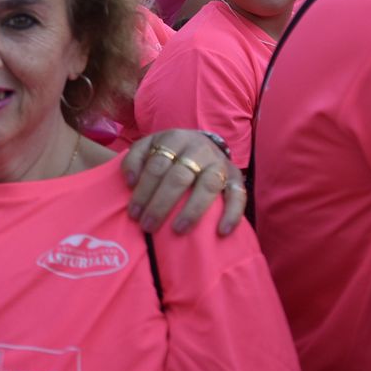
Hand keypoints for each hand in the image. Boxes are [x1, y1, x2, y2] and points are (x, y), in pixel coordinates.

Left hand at [122, 130, 244, 235]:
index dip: (143, 190)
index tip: (134, 214)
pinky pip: (239, 195)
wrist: (200, 142)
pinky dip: (232, 213)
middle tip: (148, 225)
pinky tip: (222, 231)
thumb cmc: (168, 151)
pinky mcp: (236, 176)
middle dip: (161, 204)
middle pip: (179, 177)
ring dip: (192, 210)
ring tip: (178, 230)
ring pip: (208, 185)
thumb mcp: (147, 146)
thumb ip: (134, 160)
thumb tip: (131, 182)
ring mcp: (219, 162)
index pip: (157, 166)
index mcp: (174, 139)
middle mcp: (199, 149)